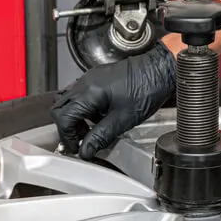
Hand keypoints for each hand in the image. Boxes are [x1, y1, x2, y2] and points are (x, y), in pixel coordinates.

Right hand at [51, 45, 175, 159]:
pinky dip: (84, 108)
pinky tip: (99, 117)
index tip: (77, 147)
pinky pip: (81, 94)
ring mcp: (90, 78)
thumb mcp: (122, 120)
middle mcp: (85, 82)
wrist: (160, 70)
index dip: (67, 136)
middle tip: (81, 140)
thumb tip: (85, 150)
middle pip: (60, 107)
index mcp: (88, 92)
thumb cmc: (146, 89)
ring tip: (91, 130)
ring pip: (69, 100)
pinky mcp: (98, 78)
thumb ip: (100, 136)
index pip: (63, 118)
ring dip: (75, 118)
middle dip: (68, 127)